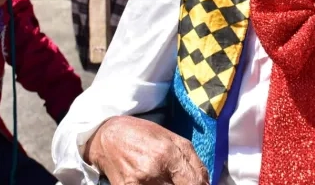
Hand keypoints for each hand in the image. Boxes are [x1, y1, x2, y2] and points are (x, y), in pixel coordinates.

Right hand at [85, 115, 208, 184]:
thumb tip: (206, 184)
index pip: (195, 184)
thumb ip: (194, 162)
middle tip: (181, 180)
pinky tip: (157, 182)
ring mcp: (137, 183)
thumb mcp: (174, 139)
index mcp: (168, 154)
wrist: (108, 136)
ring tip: (167, 179)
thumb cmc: (144, 135)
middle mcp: (153, 171)